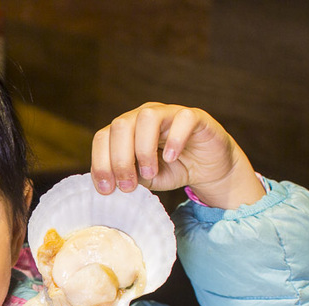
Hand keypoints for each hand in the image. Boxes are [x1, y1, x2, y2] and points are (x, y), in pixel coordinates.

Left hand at [90, 102, 264, 208]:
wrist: (207, 169)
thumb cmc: (171, 170)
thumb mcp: (144, 179)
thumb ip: (127, 177)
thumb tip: (109, 184)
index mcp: (126, 130)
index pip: (102, 138)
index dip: (100, 163)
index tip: (107, 189)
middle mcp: (143, 116)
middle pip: (120, 125)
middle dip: (120, 160)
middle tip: (128, 186)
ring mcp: (168, 113)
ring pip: (147, 117)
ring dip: (143, 149)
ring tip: (150, 173)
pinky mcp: (194, 117)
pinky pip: (183, 118)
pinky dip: (174, 140)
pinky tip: (171, 158)